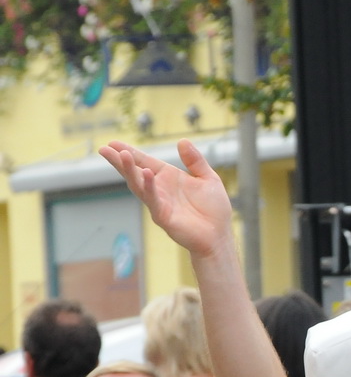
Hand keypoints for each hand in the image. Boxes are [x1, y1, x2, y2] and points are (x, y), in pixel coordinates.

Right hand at [98, 140, 235, 260]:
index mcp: (168, 178)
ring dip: (129, 170)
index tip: (113, 143)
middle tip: (104, 149)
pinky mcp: (163, 216)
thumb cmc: (214, 210)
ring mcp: (159, 203)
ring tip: (121, 155)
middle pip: (135, 172)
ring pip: (139, 185)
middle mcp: (160, 189)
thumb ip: (195, 161)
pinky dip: (150, 187)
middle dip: (120, 161)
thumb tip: (183, 141)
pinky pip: (153, 200)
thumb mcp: (208, 178)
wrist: (219, 235)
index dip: (131, 152)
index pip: (145, 162)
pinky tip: (146, 174)